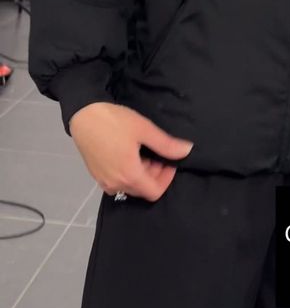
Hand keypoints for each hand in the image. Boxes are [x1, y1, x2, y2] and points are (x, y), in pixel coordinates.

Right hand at [68, 102, 193, 201]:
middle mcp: (115, 184)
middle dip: (155, 174)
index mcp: (129, 176)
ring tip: (144, 151)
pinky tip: (129, 153)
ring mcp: (103, 181)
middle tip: (158, 153)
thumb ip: (166, 145)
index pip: (155, 192)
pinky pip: (118, 182)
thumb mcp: (144, 130)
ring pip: (130, 186)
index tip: (169, 161)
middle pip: (143, 190)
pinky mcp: (96, 175)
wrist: (84, 115)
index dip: (167, 179)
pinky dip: (128, 173)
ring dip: (142, 173)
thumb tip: (187, 151)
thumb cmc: (115, 122)